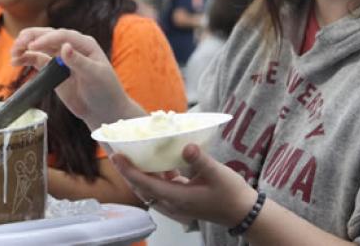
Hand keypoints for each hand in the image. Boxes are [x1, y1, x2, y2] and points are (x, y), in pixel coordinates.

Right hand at [11, 27, 143, 127]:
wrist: (103, 109)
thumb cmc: (105, 90)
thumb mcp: (94, 75)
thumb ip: (78, 62)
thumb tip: (65, 46)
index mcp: (85, 44)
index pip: (64, 36)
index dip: (47, 39)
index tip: (32, 46)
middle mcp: (72, 47)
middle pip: (49, 35)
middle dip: (32, 37)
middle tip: (18, 46)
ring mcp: (61, 57)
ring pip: (40, 46)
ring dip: (25, 46)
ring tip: (14, 54)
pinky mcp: (53, 69)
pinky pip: (37, 59)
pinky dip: (26, 58)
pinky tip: (16, 61)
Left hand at [110, 144, 256, 227]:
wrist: (242, 212)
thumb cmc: (231, 193)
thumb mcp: (217, 173)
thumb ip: (200, 160)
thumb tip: (186, 146)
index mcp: (177, 198)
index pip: (146, 185)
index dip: (129, 171)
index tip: (116, 157)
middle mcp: (172, 203)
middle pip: (143, 188)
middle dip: (128, 172)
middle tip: (118, 153)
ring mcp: (176, 203)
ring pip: (151, 189)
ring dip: (141, 173)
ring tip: (133, 155)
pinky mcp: (182, 200)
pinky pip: (162, 187)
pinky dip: (156, 175)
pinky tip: (159, 161)